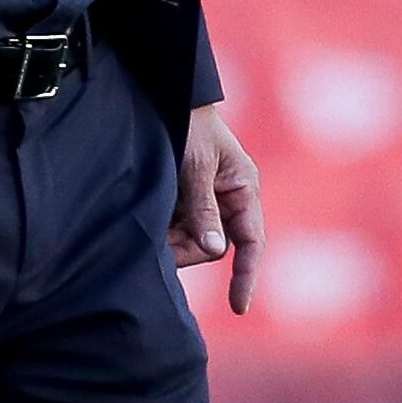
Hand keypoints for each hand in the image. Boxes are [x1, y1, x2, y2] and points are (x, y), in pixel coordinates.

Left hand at [170, 102, 262, 312]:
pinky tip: (149, 214)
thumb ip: (204, 207)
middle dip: (187, 249)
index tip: (239, 307)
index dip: (247, 276)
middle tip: (159, 239)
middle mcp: (230, 199)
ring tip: (153, 214)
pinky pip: (178, 228)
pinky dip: (164, 229)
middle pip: (214, 247)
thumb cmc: (188, 124)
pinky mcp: (188, 201)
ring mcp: (208, 201)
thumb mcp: (196, 164)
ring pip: (193, 240)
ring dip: (172, 238)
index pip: (252, 241)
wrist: (169, 95)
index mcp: (243, 188)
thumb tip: (217, 251)